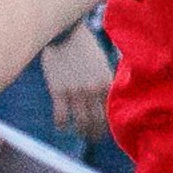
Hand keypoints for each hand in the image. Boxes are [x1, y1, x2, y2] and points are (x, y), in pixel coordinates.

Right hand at [39, 21, 112, 144]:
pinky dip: (62, 125)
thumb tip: (114, 93)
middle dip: (97, 134)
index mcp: (107, 82)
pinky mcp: (58, 92)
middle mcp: (94, 90)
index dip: (111, 124)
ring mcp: (76, 92)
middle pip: (98, 122)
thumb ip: (107, 79)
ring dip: (81, 132)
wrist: (64, 34)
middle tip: (94, 138)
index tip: (109, 130)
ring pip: (81, 123)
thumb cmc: (84, 46)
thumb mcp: (102, 62)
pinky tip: (62, 126)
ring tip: (80, 134)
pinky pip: (61, 117)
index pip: (112, 111)